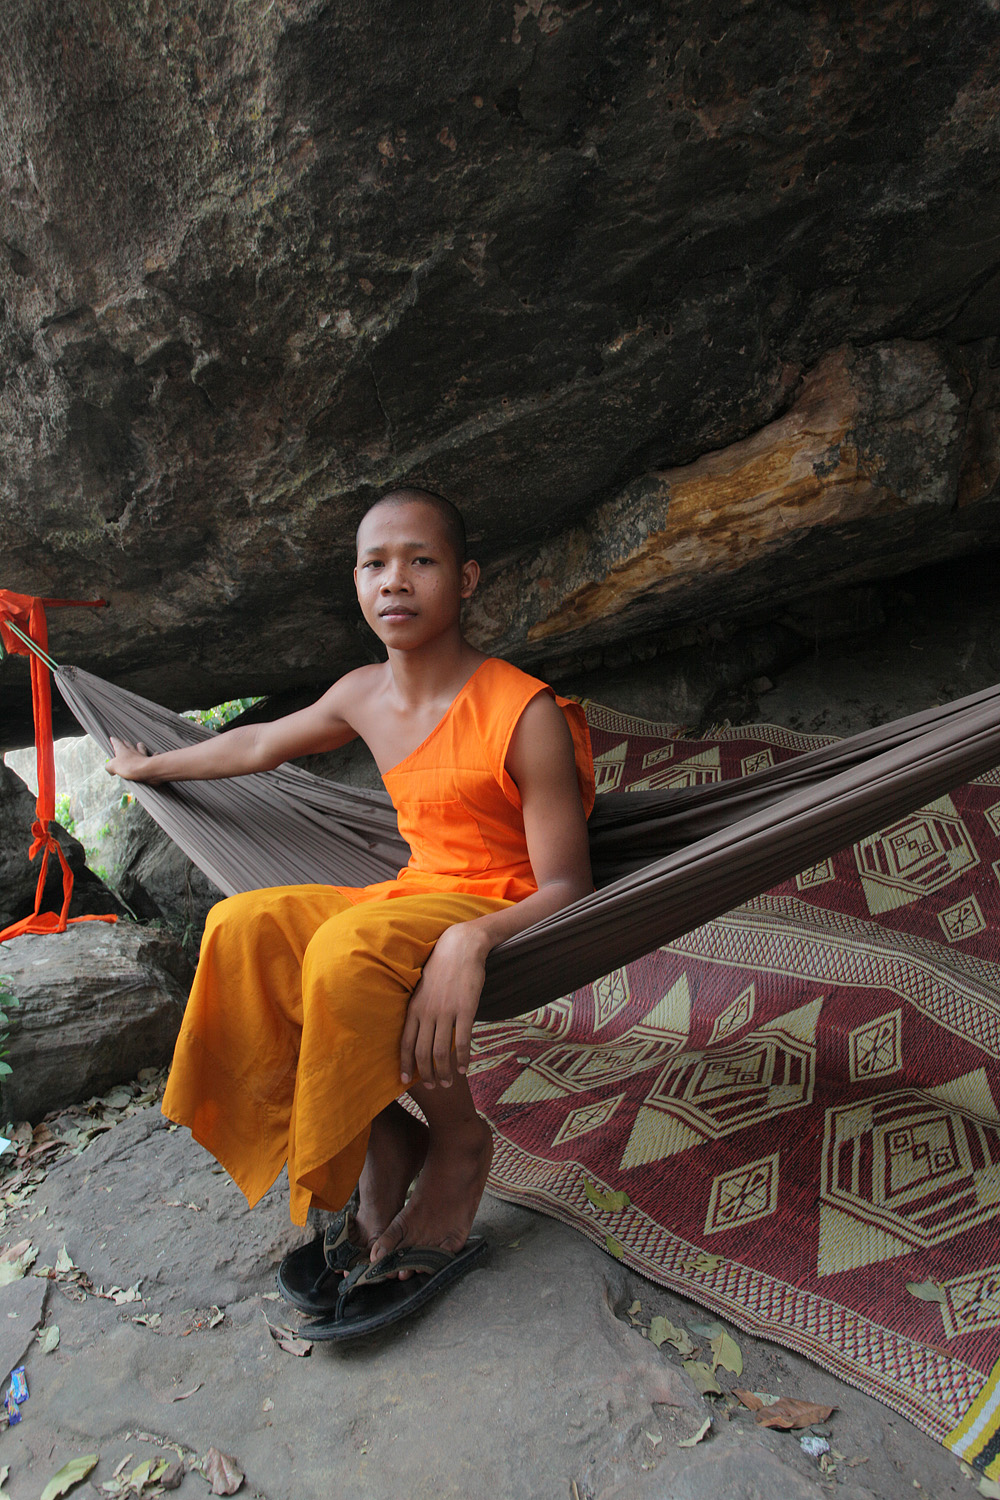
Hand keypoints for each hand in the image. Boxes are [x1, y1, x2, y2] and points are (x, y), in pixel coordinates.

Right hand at [105, 737, 151, 780]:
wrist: (145, 770)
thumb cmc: (128, 767)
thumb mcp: (113, 767)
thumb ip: (109, 766)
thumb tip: (109, 769)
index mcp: (123, 751)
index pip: (117, 743)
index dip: (114, 741)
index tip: (112, 738)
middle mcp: (133, 751)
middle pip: (129, 745)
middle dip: (126, 743)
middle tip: (125, 741)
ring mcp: (142, 756)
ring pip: (141, 748)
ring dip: (140, 746)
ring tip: (140, 744)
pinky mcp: (151, 761)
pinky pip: (154, 756)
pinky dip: (155, 754)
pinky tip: (156, 752)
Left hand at [399, 923, 488, 1088]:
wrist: (461, 946)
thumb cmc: (442, 967)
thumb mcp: (423, 988)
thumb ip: (420, 1010)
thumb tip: (419, 1030)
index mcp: (414, 1008)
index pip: (405, 1043)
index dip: (405, 1064)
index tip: (405, 1081)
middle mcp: (427, 1012)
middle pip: (423, 1052)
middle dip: (426, 1074)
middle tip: (433, 1087)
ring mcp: (446, 1011)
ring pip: (441, 1051)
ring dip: (444, 1071)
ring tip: (448, 1083)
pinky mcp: (465, 1009)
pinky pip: (462, 1040)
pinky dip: (462, 1058)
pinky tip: (464, 1069)